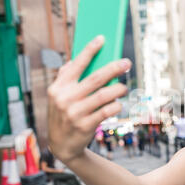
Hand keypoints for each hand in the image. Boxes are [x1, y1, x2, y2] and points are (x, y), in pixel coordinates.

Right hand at [47, 35, 130, 162]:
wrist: (61, 146)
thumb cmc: (63, 115)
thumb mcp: (57, 97)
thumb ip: (64, 78)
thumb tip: (74, 60)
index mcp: (58, 87)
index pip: (76, 64)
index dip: (90, 50)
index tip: (102, 38)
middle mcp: (65, 98)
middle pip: (96, 78)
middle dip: (114, 68)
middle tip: (127, 62)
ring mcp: (75, 113)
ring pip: (104, 95)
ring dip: (118, 89)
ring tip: (123, 87)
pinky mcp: (85, 125)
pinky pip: (107, 111)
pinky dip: (116, 105)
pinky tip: (118, 103)